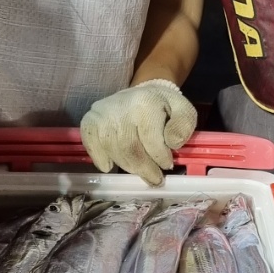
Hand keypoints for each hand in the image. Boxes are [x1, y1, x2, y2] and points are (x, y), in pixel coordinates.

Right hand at [80, 79, 196, 184]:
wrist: (141, 93)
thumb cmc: (164, 107)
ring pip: (111, 149)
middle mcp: (120, 105)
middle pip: (129, 147)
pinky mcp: (89, 119)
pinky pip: (91, 144)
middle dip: (144, 168)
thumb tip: (172, 143)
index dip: (159, 157)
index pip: (150, 138)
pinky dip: (100, 158)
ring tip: (139, 171)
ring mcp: (101, 112)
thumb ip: (184, 126)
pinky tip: (110, 166)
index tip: (167, 165)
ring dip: (127, 166)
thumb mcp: (183, 111)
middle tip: (154, 179)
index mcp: (146, 101)